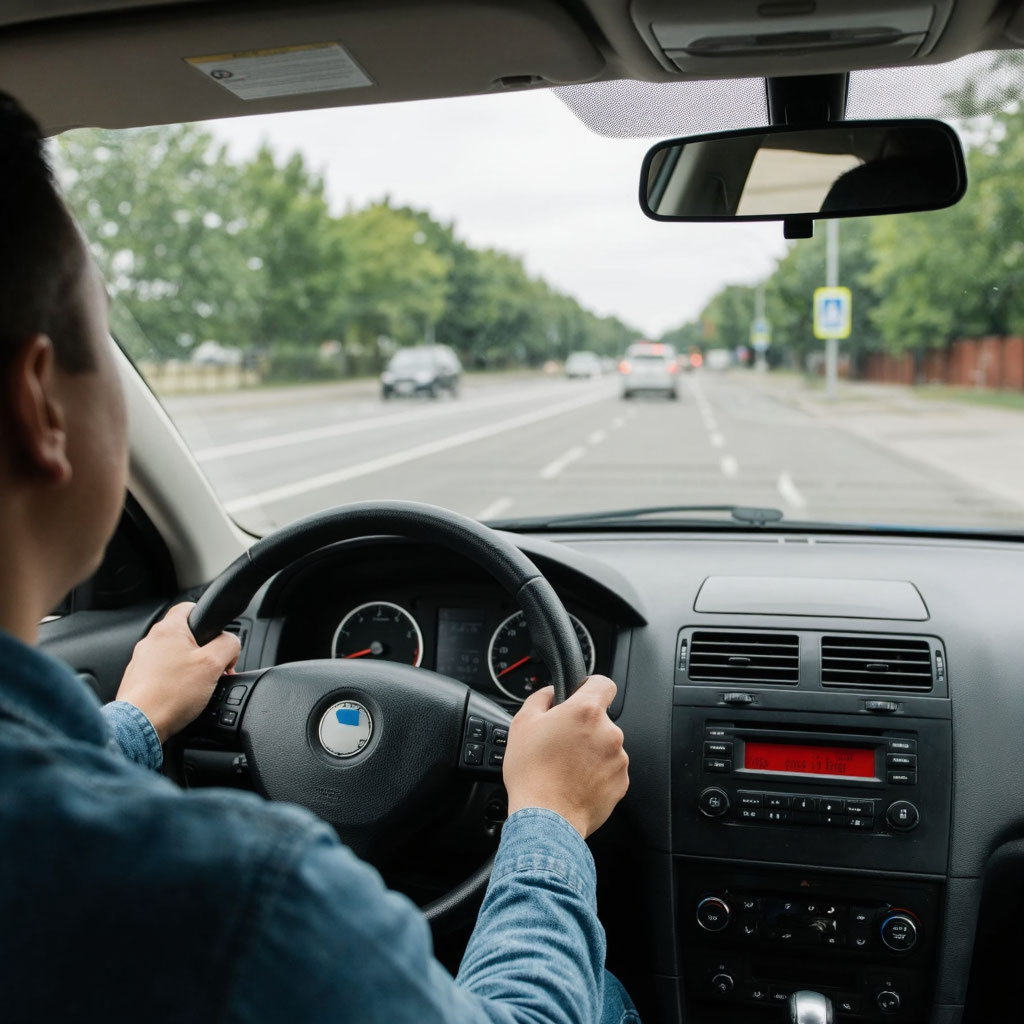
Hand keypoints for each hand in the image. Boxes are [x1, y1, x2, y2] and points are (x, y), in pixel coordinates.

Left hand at [115, 602, 240, 742]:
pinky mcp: (137, 681)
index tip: (217, 633)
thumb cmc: (170, 695)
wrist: (140, 726)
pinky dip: (174, 682)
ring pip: (174, 656)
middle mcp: (150, 642)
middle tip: (214, 668)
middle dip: (203, 651)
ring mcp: (141, 662)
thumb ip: (228, 645)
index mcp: (168, 630)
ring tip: (199, 687)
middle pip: (185, 636)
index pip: (189, 607)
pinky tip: (182, 697)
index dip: (208, 617)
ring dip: (189, 668)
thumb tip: (232, 643)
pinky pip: (162, 674)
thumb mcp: (213, 665)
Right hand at [503, 675, 628, 838]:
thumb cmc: (532, 773)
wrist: (546, 819)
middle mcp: (609, 732)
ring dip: (590, 751)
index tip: (581, 695)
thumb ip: (541, 697)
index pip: (604, 683)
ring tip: (565, 767)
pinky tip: (575, 782)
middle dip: (583, 727)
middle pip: (600, 719)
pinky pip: (609, 769)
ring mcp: (618, 759)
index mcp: (586, 712)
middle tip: (560, 743)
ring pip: (605, 745)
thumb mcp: (522, 723)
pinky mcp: (621, 782)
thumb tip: (551, 693)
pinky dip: (596, 773)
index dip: (590, 687)